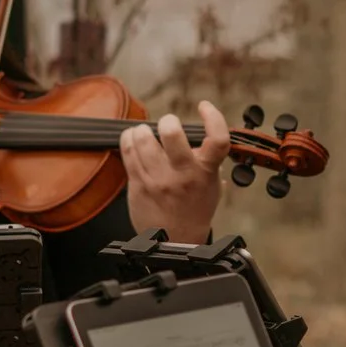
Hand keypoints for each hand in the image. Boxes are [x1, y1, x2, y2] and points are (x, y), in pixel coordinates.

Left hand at [122, 101, 230, 243]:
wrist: (176, 239)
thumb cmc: (195, 209)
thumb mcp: (212, 184)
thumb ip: (209, 160)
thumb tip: (205, 133)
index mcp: (205, 171)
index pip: (218, 139)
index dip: (213, 117)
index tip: (204, 107)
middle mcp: (182, 174)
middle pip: (171, 134)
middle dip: (168, 121)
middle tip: (168, 125)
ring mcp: (158, 179)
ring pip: (143, 139)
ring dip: (143, 130)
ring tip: (146, 133)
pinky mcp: (138, 183)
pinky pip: (127, 151)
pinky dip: (128, 139)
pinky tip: (133, 140)